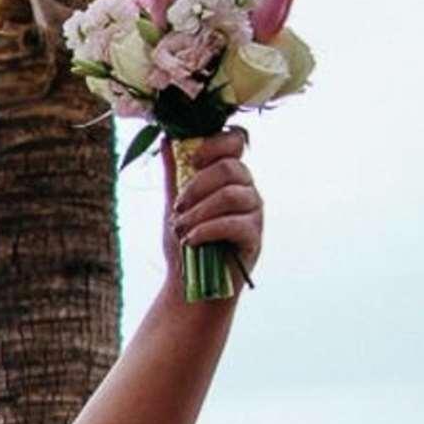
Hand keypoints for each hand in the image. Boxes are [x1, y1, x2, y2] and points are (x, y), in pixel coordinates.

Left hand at [167, 128, 262, 286]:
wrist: (189, 286)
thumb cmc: (185, 243)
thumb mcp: (175, 204)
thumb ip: (175, 173)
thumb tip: (167, 137)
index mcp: (229, 178)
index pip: (236, 143)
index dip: (215, 144)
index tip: (192, 161)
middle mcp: (246, 191)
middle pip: (231, 167)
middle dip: (196, 186)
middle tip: (177, 208)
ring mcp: (254, 213)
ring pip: (232, 195)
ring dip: (198, 211)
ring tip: (181, 229)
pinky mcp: (255, 237)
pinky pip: (236, 223)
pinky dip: (207, 230)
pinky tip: (192, 240)